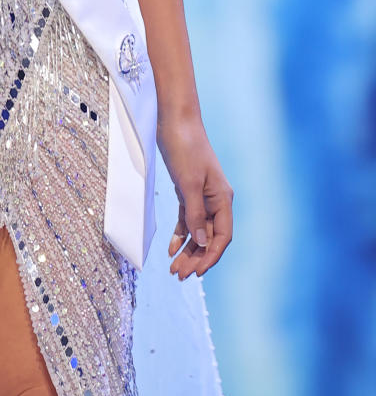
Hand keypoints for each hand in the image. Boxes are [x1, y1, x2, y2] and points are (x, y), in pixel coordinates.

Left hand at [156, 111, 232, 279]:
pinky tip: (172, 248)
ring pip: (198, 230)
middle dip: (196, 258)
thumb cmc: (184, 147)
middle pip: (209, 237)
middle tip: (179, 276)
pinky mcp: (188, 189)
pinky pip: (187, 218)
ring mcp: (202, 195)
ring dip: (188, 249)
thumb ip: (195, 214)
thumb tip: (202, 243)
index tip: (196, 273)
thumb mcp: (188, 183)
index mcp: (222, 199)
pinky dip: (181, 233)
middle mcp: (216, 200)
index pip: (222, 237)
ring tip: (174, 269)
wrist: (174, 119)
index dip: (210, 257)